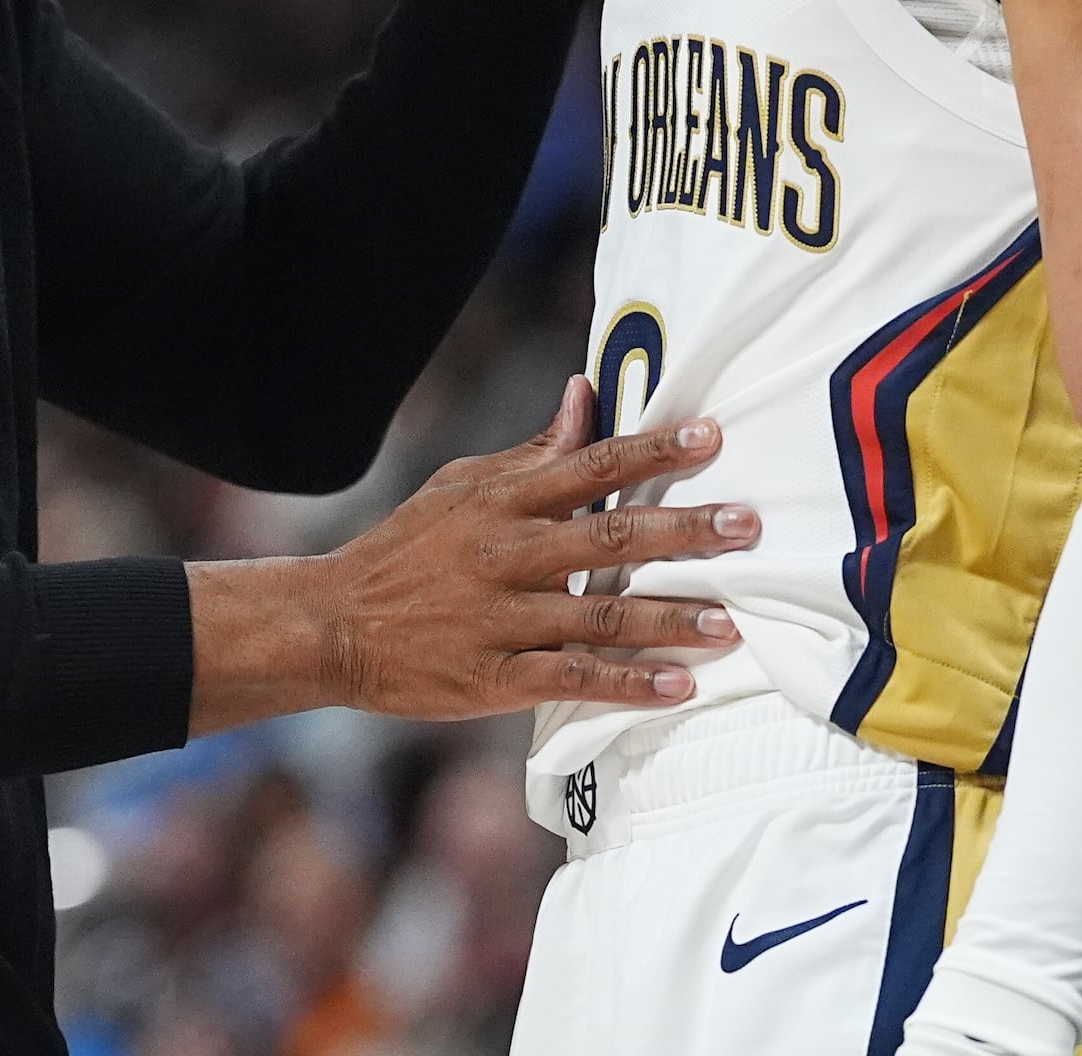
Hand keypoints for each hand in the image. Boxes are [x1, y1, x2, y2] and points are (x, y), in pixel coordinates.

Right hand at [185, 377, 752, 734]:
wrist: (335, 625)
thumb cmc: (409, 549)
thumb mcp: (461, 486)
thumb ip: (533, 452)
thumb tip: (585, 394)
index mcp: (503, 501)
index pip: (589, 465)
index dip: (652, 449)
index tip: (712, 437)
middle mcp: (507, 555)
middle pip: (608, 535)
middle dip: (683, 531)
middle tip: (747, 526)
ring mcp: (501, 619)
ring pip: (598, 614)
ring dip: (670, 618)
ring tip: (730, 624)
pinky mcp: (494, 678)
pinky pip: (572, 681)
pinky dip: (627, 684)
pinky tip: (677, 688)